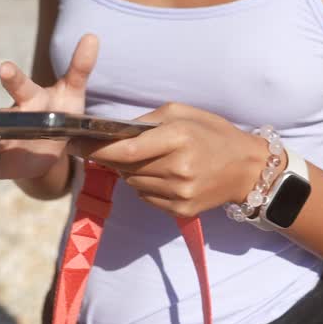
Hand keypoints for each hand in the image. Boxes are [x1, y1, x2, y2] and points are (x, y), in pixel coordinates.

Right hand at [0, 33, 99, 197]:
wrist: (54, 141)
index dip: (14, 78)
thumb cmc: (61, 110)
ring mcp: (4, 143)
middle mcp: (12, 120)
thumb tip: (93, 36)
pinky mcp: (2, 165)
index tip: (5, 68)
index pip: (22, 87)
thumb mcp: (73, 91)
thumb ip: (80, 67)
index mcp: (30, 100)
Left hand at [68, 102, 273, 218]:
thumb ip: (149, 120)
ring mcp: (179, 193)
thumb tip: (117, 132)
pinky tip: (163, 175)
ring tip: (150, 159)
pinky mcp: (181, 210)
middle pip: (126, 168)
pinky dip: (146, 186)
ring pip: (134, 184)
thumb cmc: (214, 133)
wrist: (247, 168)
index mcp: (178, 138)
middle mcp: (177, 168)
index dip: (97, 150)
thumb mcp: (184, 113)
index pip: (127, 150)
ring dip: (131, 172)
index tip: (75, 144)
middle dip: (114, 159)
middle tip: (112, 148)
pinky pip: (146, 198)